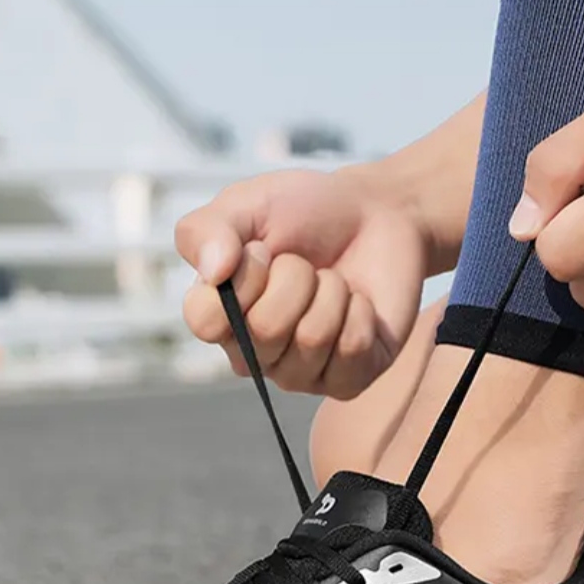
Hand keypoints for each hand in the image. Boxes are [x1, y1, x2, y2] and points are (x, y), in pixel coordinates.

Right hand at [176, 168, 427, 398]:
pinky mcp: (348, 380)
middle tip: (306, 264)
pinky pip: (353, 349)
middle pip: (265, 329)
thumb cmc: (304, 212)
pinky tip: (358, 302)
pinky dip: (361, 310)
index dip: (240, 280)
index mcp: (219, 316)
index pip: (206, 322)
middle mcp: (253, 354)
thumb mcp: (247, 204)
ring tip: (333, 280)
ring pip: (312, 338)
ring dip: (331, 291)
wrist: (376, 215)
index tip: (260, 250)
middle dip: (296, 277)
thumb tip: (213, 272)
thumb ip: (208, 230)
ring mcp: (299, 373)